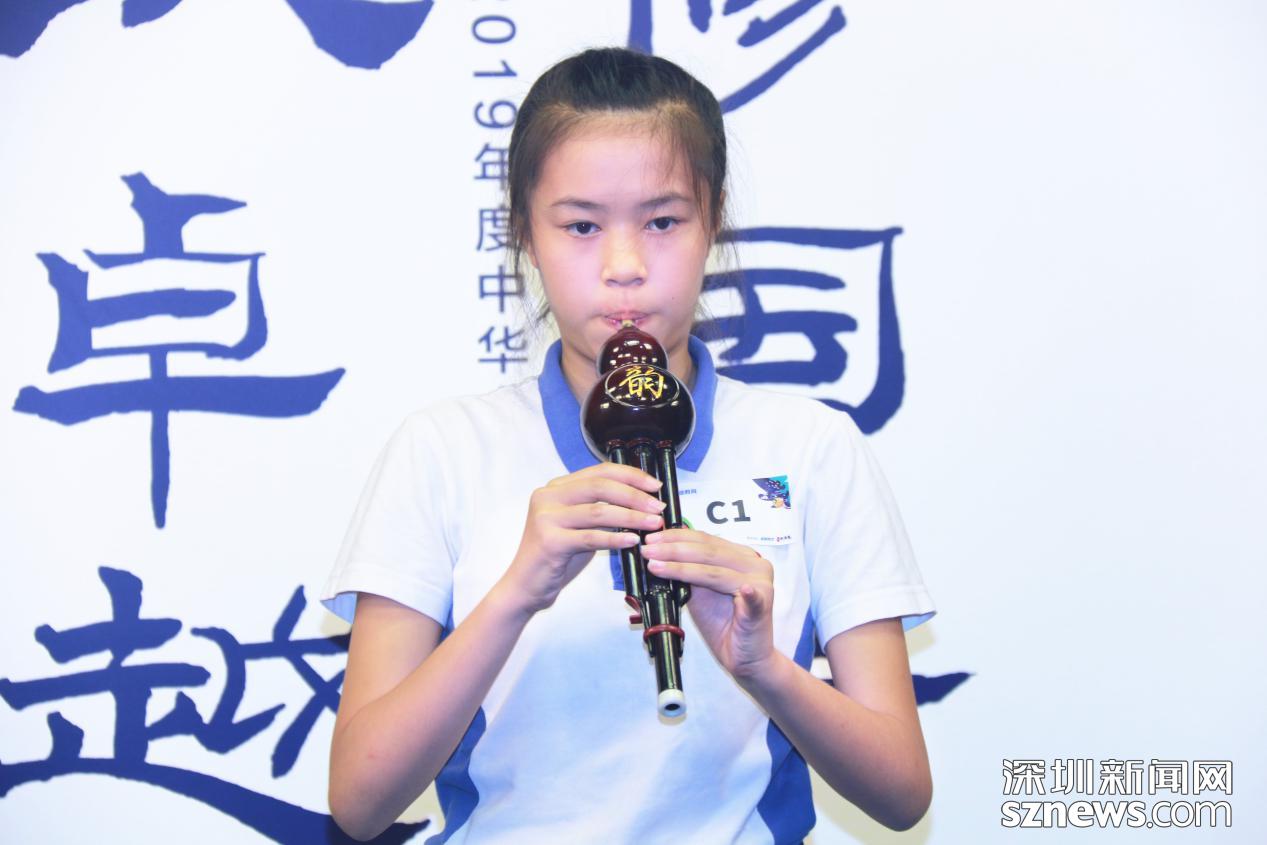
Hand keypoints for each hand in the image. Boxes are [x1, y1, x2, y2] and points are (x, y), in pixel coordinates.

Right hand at [504, 463, 665, 613]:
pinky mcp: (549, 541)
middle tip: (658, 507)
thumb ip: (599, 508)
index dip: (631, 475)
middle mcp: (548, 497)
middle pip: (600, 486)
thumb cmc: (556, 556)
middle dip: (635, 496)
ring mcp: (546, 518)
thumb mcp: (578, 525)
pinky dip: (616, 539)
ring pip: (598, 511)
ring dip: (631, 517)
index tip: (655, 486)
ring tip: (653, 524)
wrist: (525, 585)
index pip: (599, 471)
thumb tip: (641, 502)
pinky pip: (591, 537)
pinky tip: (633, 542)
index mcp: (556, 487)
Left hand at [640, 529, 774, 680]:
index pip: (705, 539)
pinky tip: (742, 590)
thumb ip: (687, 570)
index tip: (650, 538)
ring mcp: (761, 584)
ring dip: (682, 568)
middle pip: (708, 552)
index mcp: (741, 555)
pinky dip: (748, 593)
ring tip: (655, 566)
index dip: (676, 536)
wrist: (743, 657)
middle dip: (673, 550)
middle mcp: (754, 564)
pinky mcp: (763, 605)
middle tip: (647, 550)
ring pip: (716, 571)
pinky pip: (753, 597)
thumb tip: (659, 549)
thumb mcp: (699, 591)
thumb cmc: (722, 623)